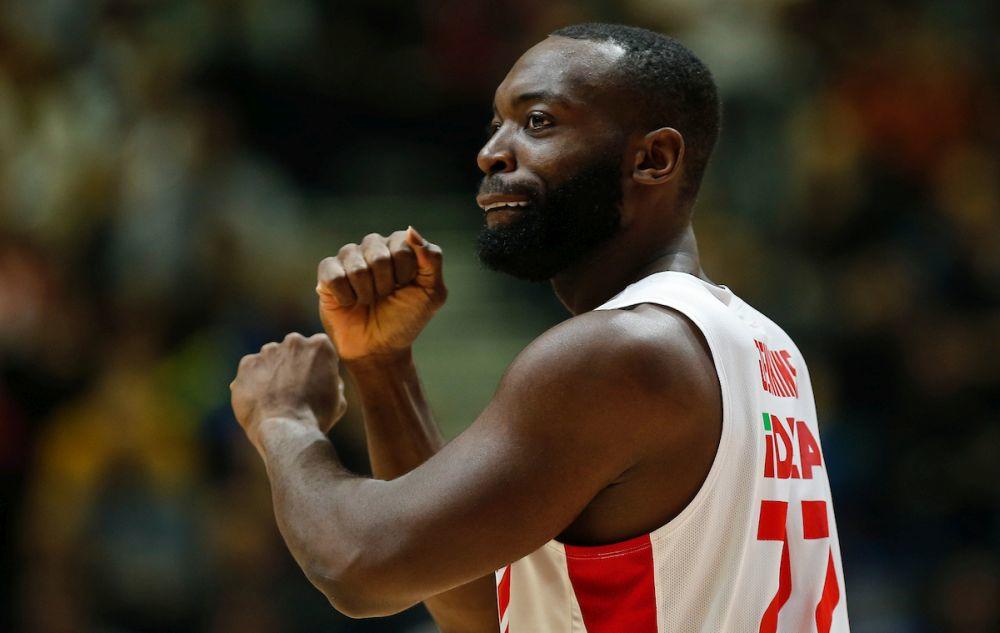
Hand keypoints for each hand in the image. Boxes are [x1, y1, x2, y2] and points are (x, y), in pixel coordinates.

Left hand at [231, 333, 347, 447]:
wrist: (285, 432)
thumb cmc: (316, 418)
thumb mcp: (339, 399)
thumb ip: (332, 381)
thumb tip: (324, 378)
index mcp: (320, 346)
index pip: (319, 349)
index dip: (317, 366)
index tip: (315, 381)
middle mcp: (294, 342)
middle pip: (294, 350)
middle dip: (294, 364)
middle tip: (294, 389)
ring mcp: (268, 351)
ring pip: (271, 358)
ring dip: (274, 371)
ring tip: (275, 397)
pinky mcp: (247, 364)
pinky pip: (252, 369)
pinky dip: (254, 381)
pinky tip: (261, 399)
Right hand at [316, 227, 446, 359]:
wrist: (379, 348)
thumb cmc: (406, 319)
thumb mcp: (432, 293)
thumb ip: (432, 259)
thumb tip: (410, 230)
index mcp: (399, 245)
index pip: (402, 247)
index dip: (405, 274)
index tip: (405, 288)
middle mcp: (373, 246)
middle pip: (379, 256)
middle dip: (386, 285)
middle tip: (385, 297)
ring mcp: (349, 258)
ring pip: (357, 268)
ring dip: (366, 294)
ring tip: (368, 301)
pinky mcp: (327, 273)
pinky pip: (334, 277)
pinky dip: (346, 297)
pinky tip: (350, 303)